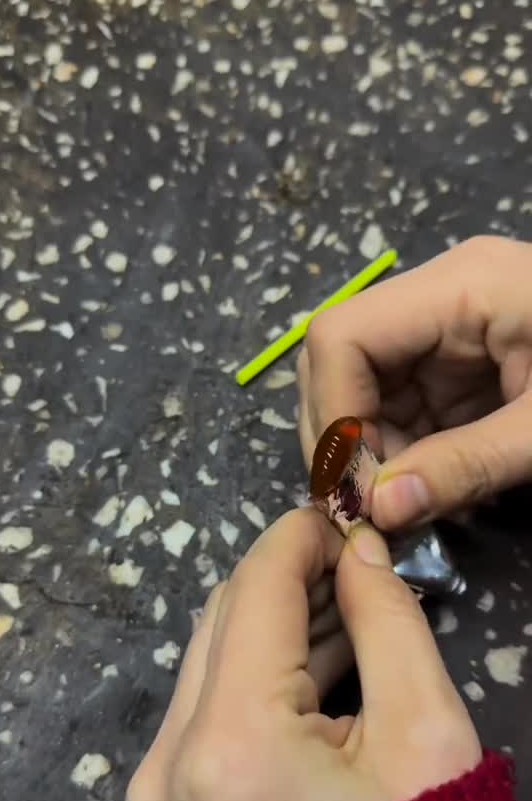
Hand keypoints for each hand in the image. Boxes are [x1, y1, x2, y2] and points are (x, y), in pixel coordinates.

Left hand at [126, 510, 479, 800]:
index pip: (255, 594)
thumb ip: (389, 625)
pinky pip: (208, 710)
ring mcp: (157, 792)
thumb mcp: (427, 738)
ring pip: (211, 661)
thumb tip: (358, 553)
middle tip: (351, 559)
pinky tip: (314, 658)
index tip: (339, 514)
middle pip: (223, 622)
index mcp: (231, 747)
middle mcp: (169, 765)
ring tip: (344, 602)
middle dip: (287, 579)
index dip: (298, 539)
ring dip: (274, 625)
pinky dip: (258, 676)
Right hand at [298, 235, 531, 530]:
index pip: (342, 335)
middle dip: (348, 438)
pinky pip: (411, 407)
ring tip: (408, 507)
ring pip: (371, 390)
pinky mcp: (468, 363)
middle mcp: (442, 299)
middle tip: (371, 507)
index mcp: (461, 287)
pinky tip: (432, 490)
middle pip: (345, 360)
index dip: (332, 412)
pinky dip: (409, 454)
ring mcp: (453, 330)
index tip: (352, 488)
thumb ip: (466, 466)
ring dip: (376, 454)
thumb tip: (379, 512)